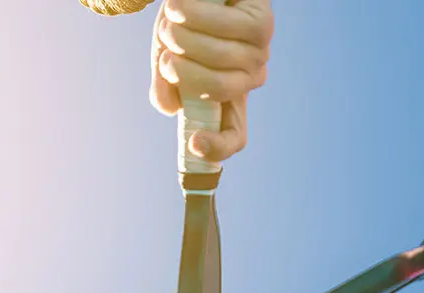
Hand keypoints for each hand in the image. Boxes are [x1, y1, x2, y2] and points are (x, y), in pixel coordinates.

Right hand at [150, 0, 272, 162]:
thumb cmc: (182, 25)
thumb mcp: (167, 58)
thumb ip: (166, 84)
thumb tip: (170, 109)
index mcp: (228, 98)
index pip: (234, 137)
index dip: (217, 148)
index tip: (193, 143)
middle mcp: (248, 79)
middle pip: (218, 88)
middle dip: (180, 68)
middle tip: (163, 49)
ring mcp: (259, 52)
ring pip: (218, 56)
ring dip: (181, 35)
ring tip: (169, 20)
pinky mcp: (261, 23)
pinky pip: (222, 25)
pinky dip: (191, 14)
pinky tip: (178, 5)